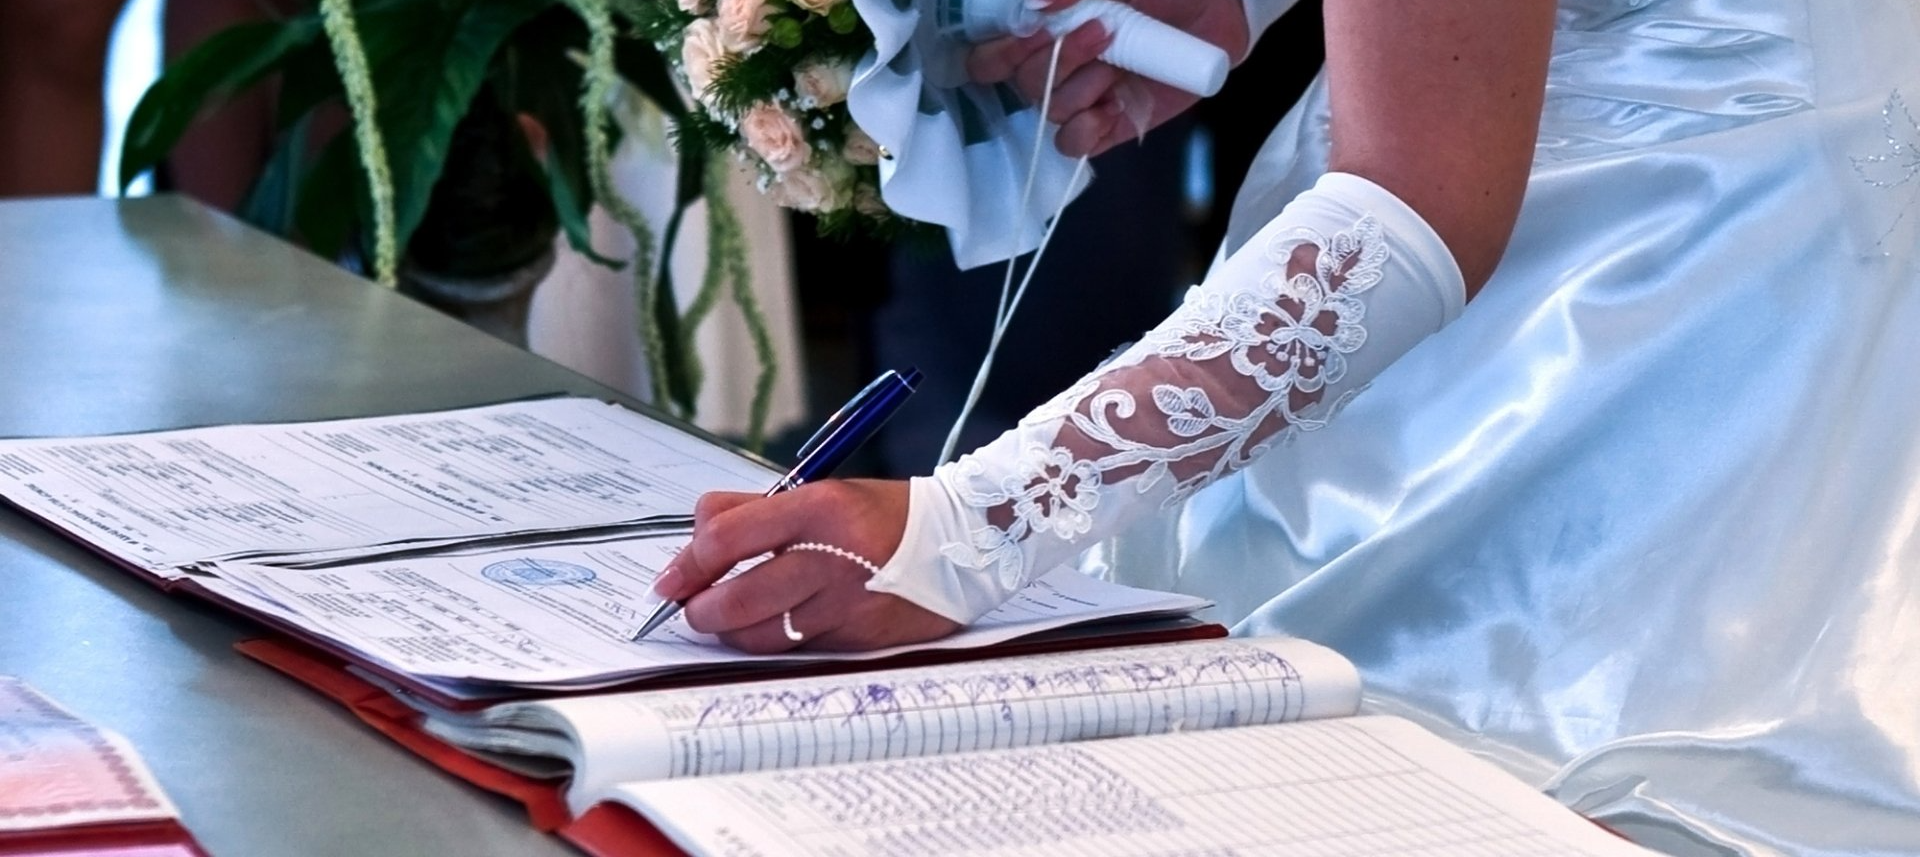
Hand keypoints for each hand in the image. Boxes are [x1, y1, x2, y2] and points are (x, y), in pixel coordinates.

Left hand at [652, 480, 960, 652]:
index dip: (687, 563)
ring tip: (729, 617)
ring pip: (761, 635)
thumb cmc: (882, 515)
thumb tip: (693, 537)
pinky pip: (798, 649)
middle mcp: (832, 558)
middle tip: (693, 607)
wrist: (964, 543)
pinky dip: (775, 640)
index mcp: (818, 508)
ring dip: (731, 631)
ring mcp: (847, 605)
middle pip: (736, 599)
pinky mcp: (860, 640)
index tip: (670, 578)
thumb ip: (752, 510)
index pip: (727, 539)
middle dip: (700, 609)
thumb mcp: (819, 491)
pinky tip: (774, 626)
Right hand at [965, 0, 1248, 156]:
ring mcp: (1084, 99)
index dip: (998, 53)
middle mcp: (1056, 67)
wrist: (1220, 11)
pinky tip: (1111, 106)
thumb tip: (1037, 6)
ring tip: (1119, 60)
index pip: (989, 58)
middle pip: (1024, 84)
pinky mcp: (1111, 126)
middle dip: (1057, 59)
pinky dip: (1086, 130)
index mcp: (1045, 33)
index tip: (1034, 30)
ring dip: (1080, 87)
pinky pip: (1074, 145)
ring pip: (1051, 113)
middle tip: (1103, 30)